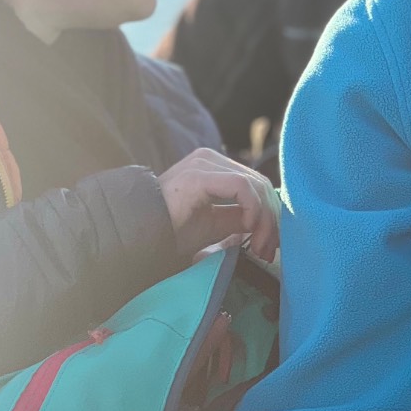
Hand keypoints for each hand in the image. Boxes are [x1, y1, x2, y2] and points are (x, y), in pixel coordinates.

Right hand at [157, 149, 278, 261]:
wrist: (140, 237)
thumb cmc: (171, 232)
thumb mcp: (215, 225)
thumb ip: (239, 218)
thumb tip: (268, 224)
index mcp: (215, 167)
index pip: (257, 184)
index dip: (270, 215)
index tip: (270, 248)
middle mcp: (211, 159)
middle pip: (260, 183)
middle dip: (270, 220)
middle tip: (268, 251)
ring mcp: (204, 163)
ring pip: (255, 185)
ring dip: (264, 219)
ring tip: (258, 247)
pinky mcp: (199, 175)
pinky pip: (241, 186)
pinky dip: (252, 208)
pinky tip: (247, 228)